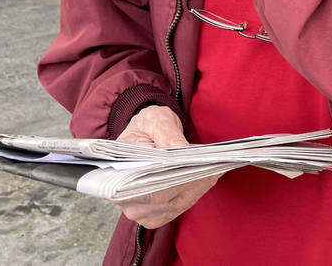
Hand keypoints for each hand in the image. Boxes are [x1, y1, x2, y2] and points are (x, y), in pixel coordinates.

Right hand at [112, 106, 217, 228]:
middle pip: (161, 199)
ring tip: (214, 169)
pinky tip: (207, 178)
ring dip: (196, 188)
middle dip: (189, 182)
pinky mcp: (156, 212)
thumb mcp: (155, 120)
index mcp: (117, 172)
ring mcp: (140, 208)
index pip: (143, 186)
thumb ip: (167, 134)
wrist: (147, 132)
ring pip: (173, 205)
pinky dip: (195, 193)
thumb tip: (182, 150)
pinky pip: (178, 207)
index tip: (195, 167)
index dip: (170, 180)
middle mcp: (124, 197)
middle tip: (212, 166)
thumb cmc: (147, 125)